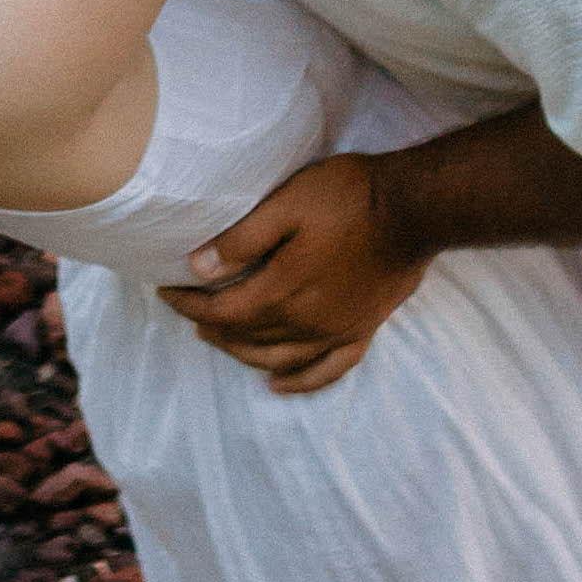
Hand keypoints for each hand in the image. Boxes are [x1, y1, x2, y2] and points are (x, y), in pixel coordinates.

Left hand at [163, 151, 430, 395]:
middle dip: (211, 325)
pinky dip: (299, 382)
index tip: (165, 290)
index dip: (190, 303)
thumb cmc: (350, 198)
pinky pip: (327, 370)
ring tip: (220, 339)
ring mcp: (337, 332)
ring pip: (278, 358)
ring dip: (243, 353)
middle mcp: (307, 322)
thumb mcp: (287, 204)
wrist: (415, 209)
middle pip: (246, 337)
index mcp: (284, 291)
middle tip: (188, 310)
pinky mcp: (362, 331)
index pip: (223, 309)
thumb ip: (243, 239)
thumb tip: (199, 268)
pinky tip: (278, 384)